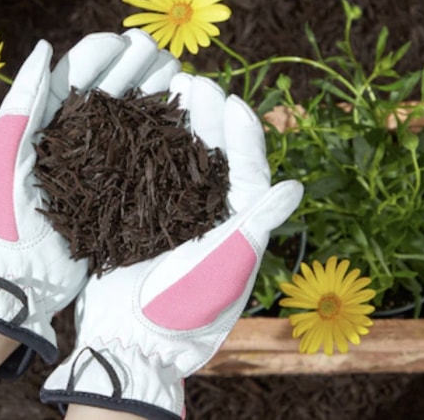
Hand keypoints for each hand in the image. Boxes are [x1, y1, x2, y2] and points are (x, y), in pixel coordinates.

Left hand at [0, 29, 179, 376]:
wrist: (9, 284)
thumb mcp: (2, 159)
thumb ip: (24, 105)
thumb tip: (43, 48)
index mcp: (41, 125)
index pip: (74, 77)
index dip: (102, 55)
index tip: (128, 41)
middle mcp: (70, 142)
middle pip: (107, 95)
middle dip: (135, 70)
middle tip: (164, 55)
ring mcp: (93, 169)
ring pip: (126, 125)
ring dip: (150, 100)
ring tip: (178, 78)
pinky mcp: (111, 196)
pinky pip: (137, 162)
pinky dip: (158, 142)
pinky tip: (180, 126)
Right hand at [41, 74, 302, 418]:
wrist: (128, 341)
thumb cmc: (184, 310)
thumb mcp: (225, 267)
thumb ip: (255, 224)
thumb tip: (295, 184)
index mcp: (235, 226)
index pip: (246, 171)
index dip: (243, 134)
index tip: (233, 100)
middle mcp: (206, 218)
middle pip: (212, 157)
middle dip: (206, 119)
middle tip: (193, 82)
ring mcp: (172, 218)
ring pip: (178, 162)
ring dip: (176, 128)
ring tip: (167, 93)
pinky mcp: (139, 221)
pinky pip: (146, 178)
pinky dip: (144, 150)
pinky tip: (135, 127)